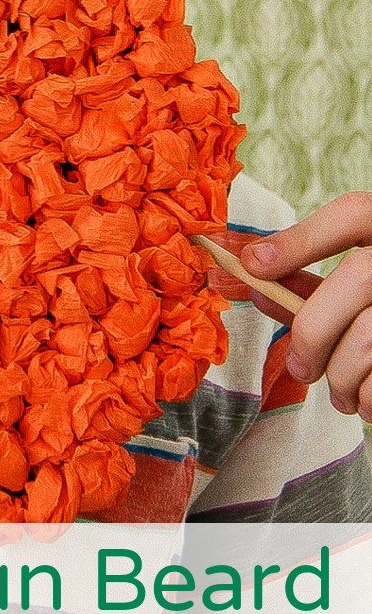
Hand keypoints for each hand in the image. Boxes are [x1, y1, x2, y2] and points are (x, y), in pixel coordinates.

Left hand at [240, 192, 371, 417]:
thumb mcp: (355, 290)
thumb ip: (310, 284)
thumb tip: (254, 286)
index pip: (354, 213)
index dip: (301, 238)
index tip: (252, 264)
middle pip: (359, 275)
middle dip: (314, 328)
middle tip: (299, 366)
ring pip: (370, 336)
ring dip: (342, 376)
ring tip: (340, 393)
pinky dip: (368, 398)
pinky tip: (366, 399)